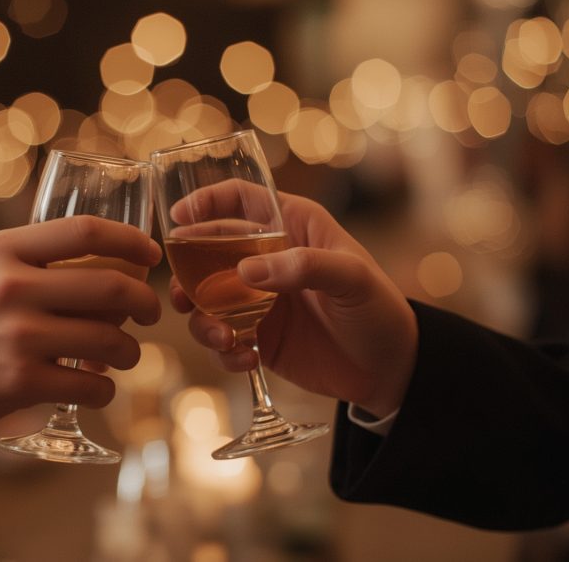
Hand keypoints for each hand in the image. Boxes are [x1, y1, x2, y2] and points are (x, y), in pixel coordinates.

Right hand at [0, 216, 162, 434]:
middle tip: (151, 312)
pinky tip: (98, 386)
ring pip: (111, 340)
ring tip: (125, 354)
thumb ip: (33, 258)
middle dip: (146, 303)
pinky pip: (92, 385)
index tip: (151, 254)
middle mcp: (12, 287)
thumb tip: (106, 264)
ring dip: (131, 351)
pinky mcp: (20, 383)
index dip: (132, 240)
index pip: (86, 231)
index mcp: (3, 249)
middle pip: (112, 287)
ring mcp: (18, 337)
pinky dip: (106, 388)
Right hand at [171, 191, 417, 417]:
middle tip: (184, 297)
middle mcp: (267, 258)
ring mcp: (257, 299)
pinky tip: (246, 359)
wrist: (390, 370)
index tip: (178, 218)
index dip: (206, 201)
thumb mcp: (353, 278)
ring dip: (201, 320)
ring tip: (222, 338)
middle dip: (187, 273)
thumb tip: (245, 271)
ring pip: (205, 300)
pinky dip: (223, 352)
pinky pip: (221, 339)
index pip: (240, 199)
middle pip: (206, 251)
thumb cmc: (379, 310)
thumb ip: (305, 266)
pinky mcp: (255, 336)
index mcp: (291, 226)